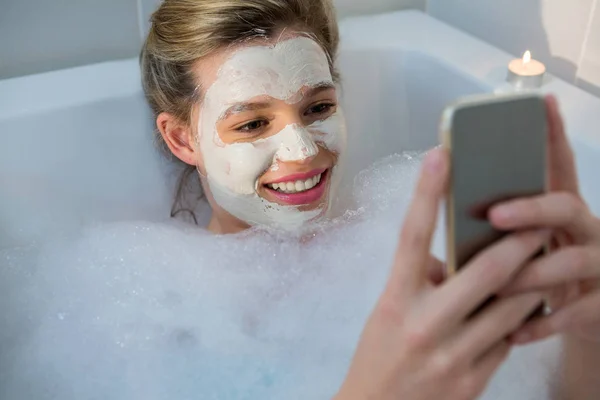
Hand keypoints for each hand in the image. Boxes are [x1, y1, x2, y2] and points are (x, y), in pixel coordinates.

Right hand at [336, 149, 545, 399]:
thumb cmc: (378, 356)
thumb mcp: (388, 314)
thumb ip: (418, 283)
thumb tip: (449, 261)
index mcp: (396, 302)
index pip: (411, 238)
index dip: (426, 193)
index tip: (441, 155)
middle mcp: (425, 325)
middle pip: (482, 273)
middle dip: (517, 243)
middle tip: (540, 219)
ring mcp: (453, 356)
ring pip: (510, 308)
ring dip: (532, 280)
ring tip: (545, 259)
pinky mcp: (474, 381)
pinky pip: (508, 341)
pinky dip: (520, 320)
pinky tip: (528, 307)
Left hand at [489, 95, 599, 343]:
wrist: (585, 322)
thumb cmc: (537, 279)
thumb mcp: (519, 254)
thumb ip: (488, 242)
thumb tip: (435, 243)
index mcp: (559, 211)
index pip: (558, 165)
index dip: (553, 133)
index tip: (541, 101)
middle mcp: (585, 229)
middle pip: (567, 205)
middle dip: (532, 208)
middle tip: (495, 215)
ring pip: (572, 260)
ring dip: (532, 272)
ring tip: (498, 287)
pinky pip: (578, 311)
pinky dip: (544, 323)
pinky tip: (516, 334)